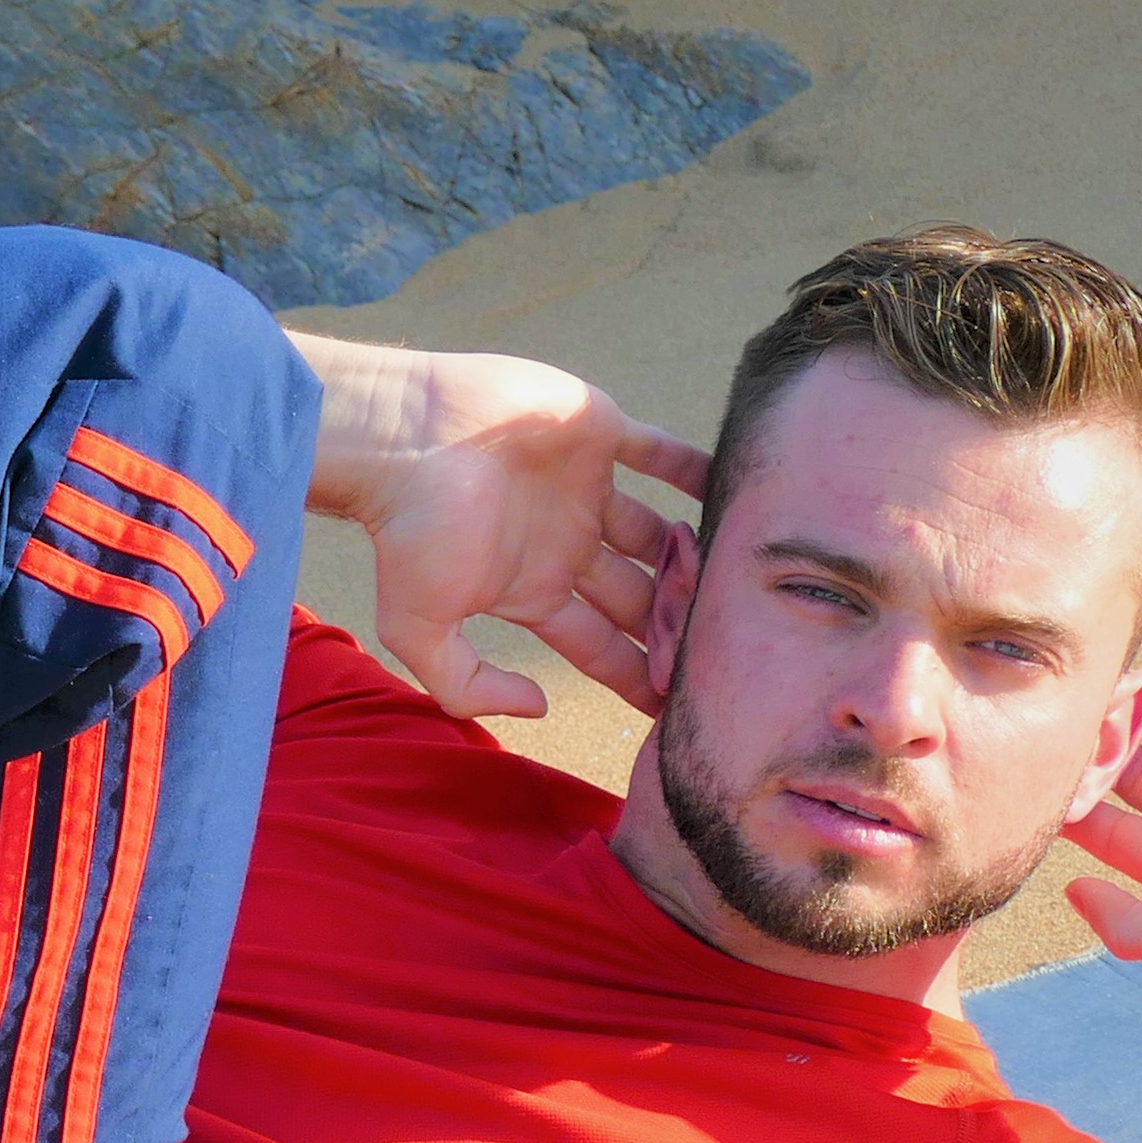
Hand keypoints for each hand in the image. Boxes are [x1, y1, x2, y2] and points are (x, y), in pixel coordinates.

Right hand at [307, 338, 702, 718]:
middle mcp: (564, 545)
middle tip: (727, 643)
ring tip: (737, 575)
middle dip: (674, 623)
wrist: (405, 435)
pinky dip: (695, 469)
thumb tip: (539, 709)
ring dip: (690, 555)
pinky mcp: (597, 434)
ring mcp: (582, 490)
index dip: (639, 676)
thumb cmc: (410, 531)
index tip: (684, 704)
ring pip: (654, 533)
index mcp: (532, 591)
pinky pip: (660, 452)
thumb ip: (469, 683)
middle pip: (638, 597)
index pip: (600, 647)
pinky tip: (730, 490)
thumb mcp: (418, 630)